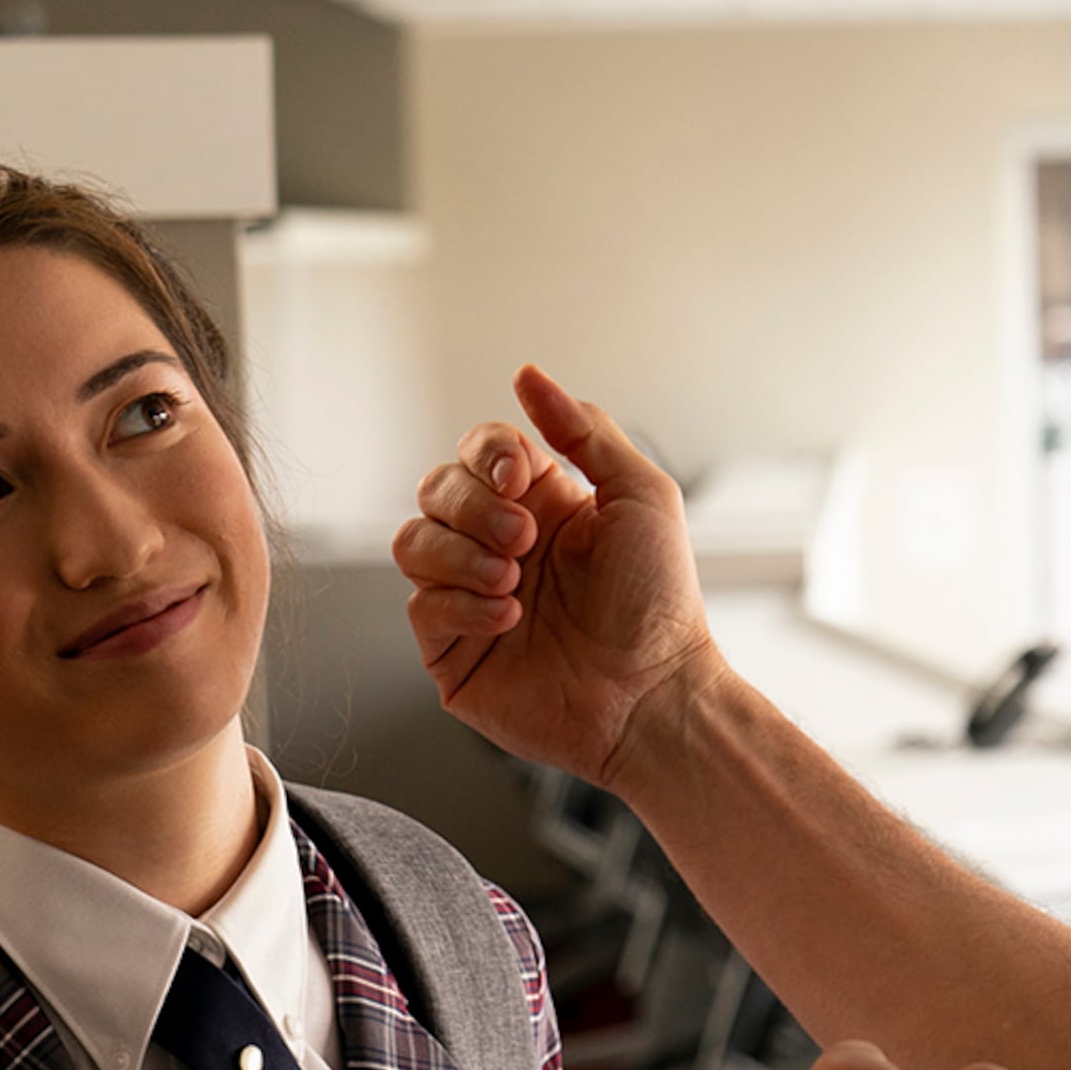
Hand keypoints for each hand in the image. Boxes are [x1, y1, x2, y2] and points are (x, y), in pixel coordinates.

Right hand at [394, 365, 721, 791]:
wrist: (654, 694)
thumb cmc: (659, 602)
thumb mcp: (641, 496)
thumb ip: (585, 430)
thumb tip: (529, 375)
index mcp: (540, 504)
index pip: (477, 451)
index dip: (487, 452)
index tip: (521, 473)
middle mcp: (499, 546)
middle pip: (435, 489)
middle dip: (474, 506)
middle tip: (525, 539)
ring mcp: (470, 597)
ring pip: (412, 543)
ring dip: (461, 555)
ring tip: (514, 582)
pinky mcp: (453, 650)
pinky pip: (419, 606)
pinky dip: (462, 605)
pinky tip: (511, 619)